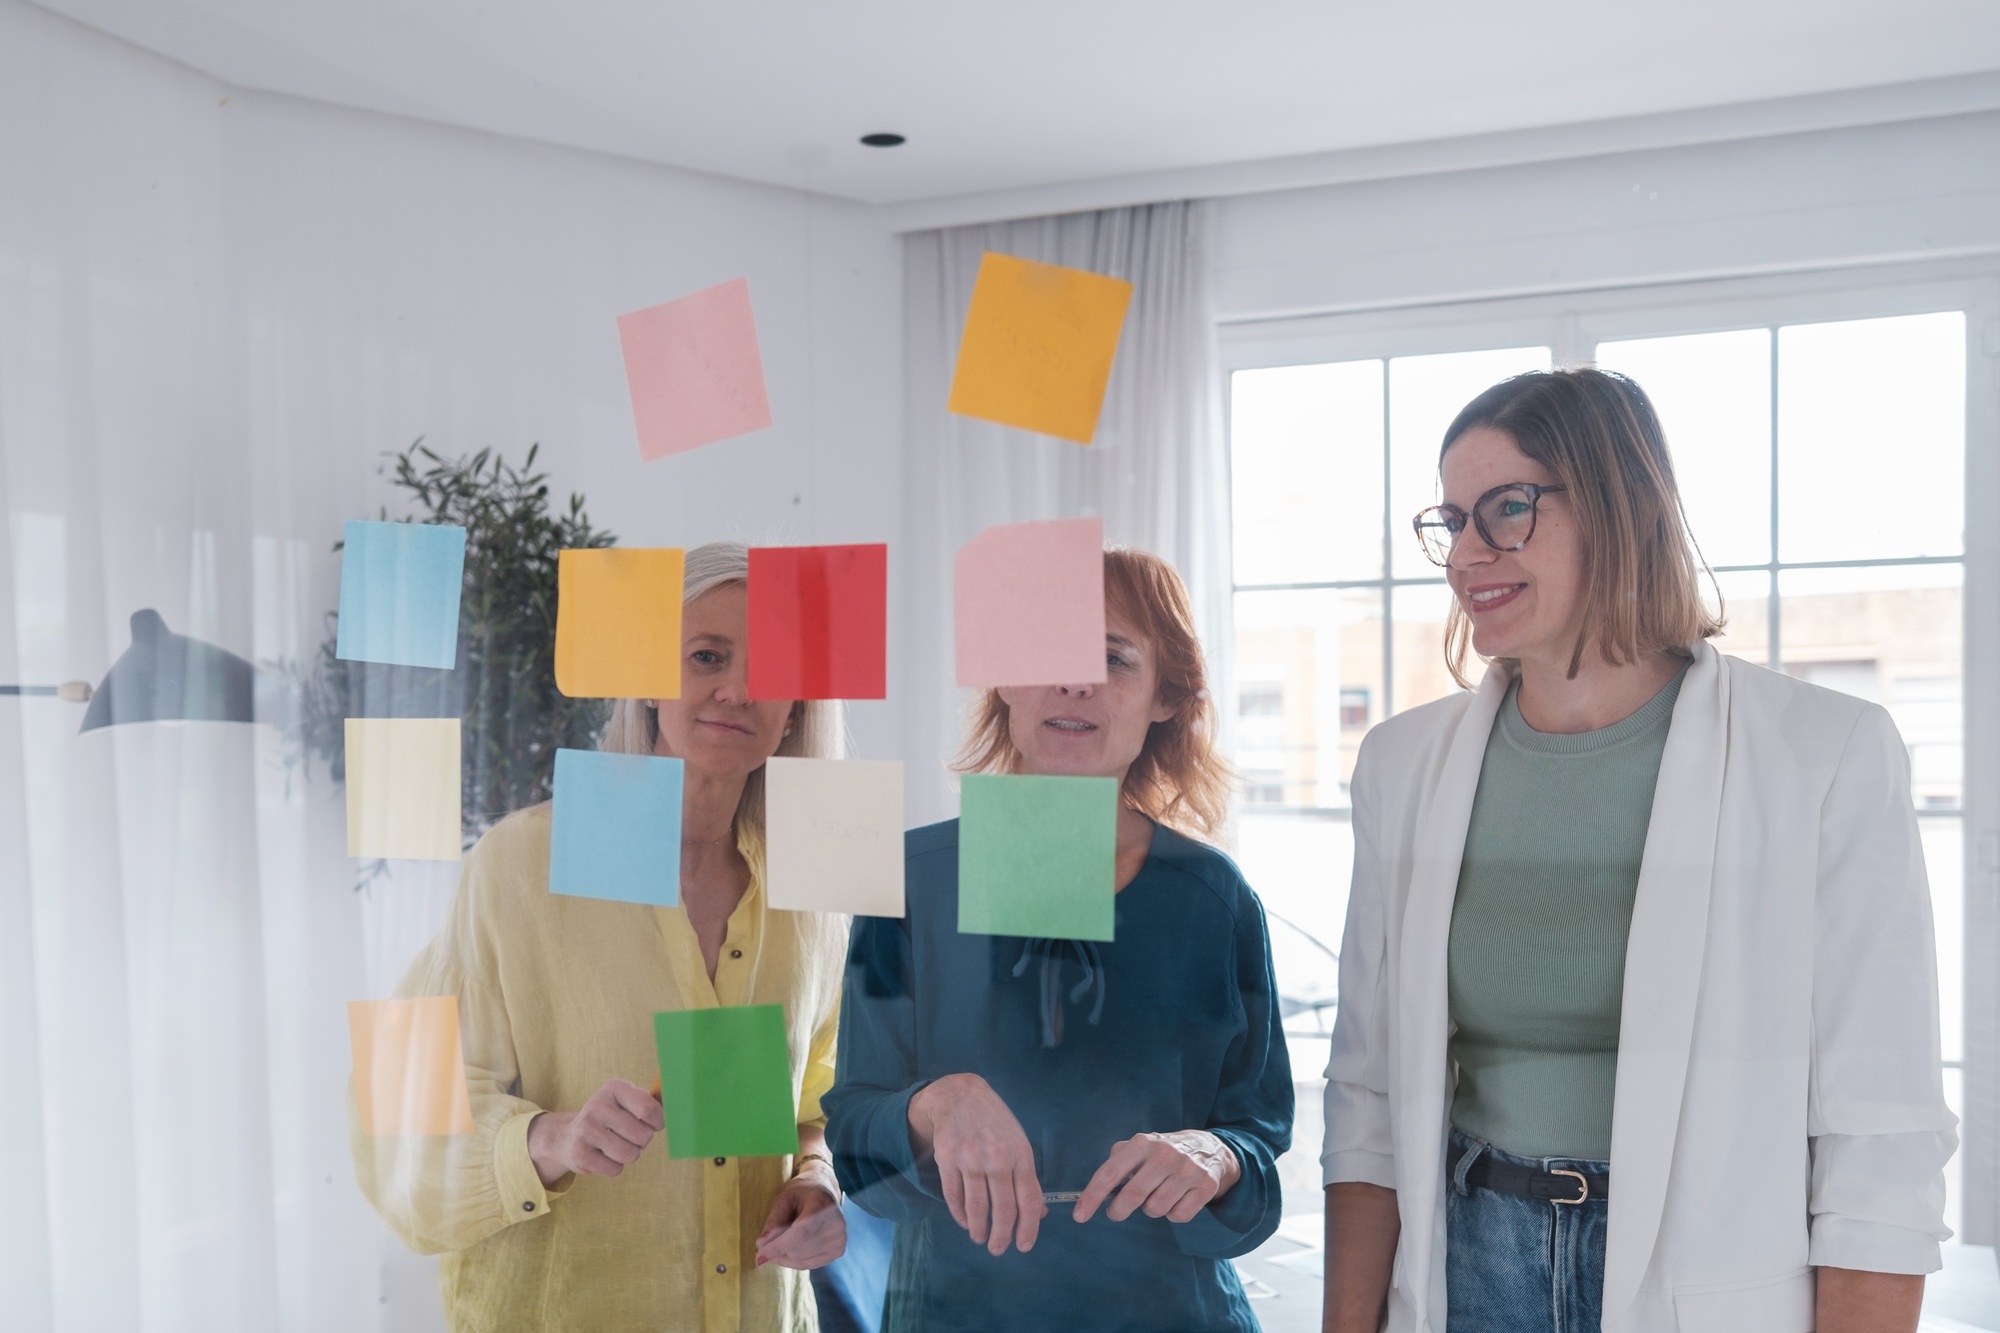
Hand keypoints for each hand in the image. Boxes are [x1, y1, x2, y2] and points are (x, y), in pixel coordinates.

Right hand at [525, 1079, 662, 1185]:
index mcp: (614, 1088)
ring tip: (616, 1145)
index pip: (649, 1109)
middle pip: (643, 1136)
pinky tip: (603, 1155)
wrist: (567, 1137)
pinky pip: (615, 1169)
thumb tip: (680, 1107)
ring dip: (629, 1154)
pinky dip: (614, 1167)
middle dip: (642, 1141)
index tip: (654, 1124)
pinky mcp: (580, 1154)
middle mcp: (597, 1106)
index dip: (658, 1122)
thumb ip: (652, 1103)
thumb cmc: (609, 1119)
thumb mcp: (626, 1102)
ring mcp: (586, 1130)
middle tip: (630, 1136)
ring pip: (631, 1154)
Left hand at [756, 1163, 845, 1269]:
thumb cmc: (801, 1193)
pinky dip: (793, 1259)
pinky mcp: (838, 1251)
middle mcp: (836, 1224)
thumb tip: (762, 1245)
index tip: (759, 1256)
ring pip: (800, 1260)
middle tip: (769, 1238)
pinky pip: (807, 1264)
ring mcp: (839, 1239)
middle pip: (798, 1250)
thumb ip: (773, 1220)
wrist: (823, 1191)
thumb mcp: (783, 1198)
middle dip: (777, 1248)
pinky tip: (791, 1246)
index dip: (778, 1246)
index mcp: (822, 1204)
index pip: (800, 1233)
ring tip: (784, 1237)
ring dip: (784, 1254)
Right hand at [908, 1073, 1045, 1255]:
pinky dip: (960, 1214)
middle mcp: (997, 1158)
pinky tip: (964, 1221)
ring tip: (980, 1238)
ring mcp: (971, 1159)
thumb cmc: (995, 1121)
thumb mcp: (1019, 1142)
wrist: (960, 1095)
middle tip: (999, 1249)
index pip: (1029, 1200)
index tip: (1024, 1246)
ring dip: (979, 1230)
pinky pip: (954, 1196)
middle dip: (1002, 1237)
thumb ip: (1027, 1177)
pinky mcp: (947, 1159)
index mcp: (1020, 1154)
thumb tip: (1038, 1213)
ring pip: (977, 1208)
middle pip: (1002, 1210)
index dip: (1028, 1228)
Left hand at [1073, 1130, 1239, 1224]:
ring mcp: (1187, 1171)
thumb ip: (1118, 1160)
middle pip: (1133, 1196)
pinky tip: (1177, 1199)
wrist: (1211, 1149)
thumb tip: (1098, 1186)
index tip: (1080, 1216)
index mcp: (1143, 1143)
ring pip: (1156, 1209)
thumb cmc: (1164, 1152)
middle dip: (1119, 1211)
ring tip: (1157, 1195)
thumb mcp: (1140, 1146)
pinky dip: (1174, 1213)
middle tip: (1116, 1213)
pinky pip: (1179, 1216)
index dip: (1092, 1196)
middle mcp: (1165, 1155)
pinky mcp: (1205, 1187)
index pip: (1110, 1173)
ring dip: (1151, 1209)